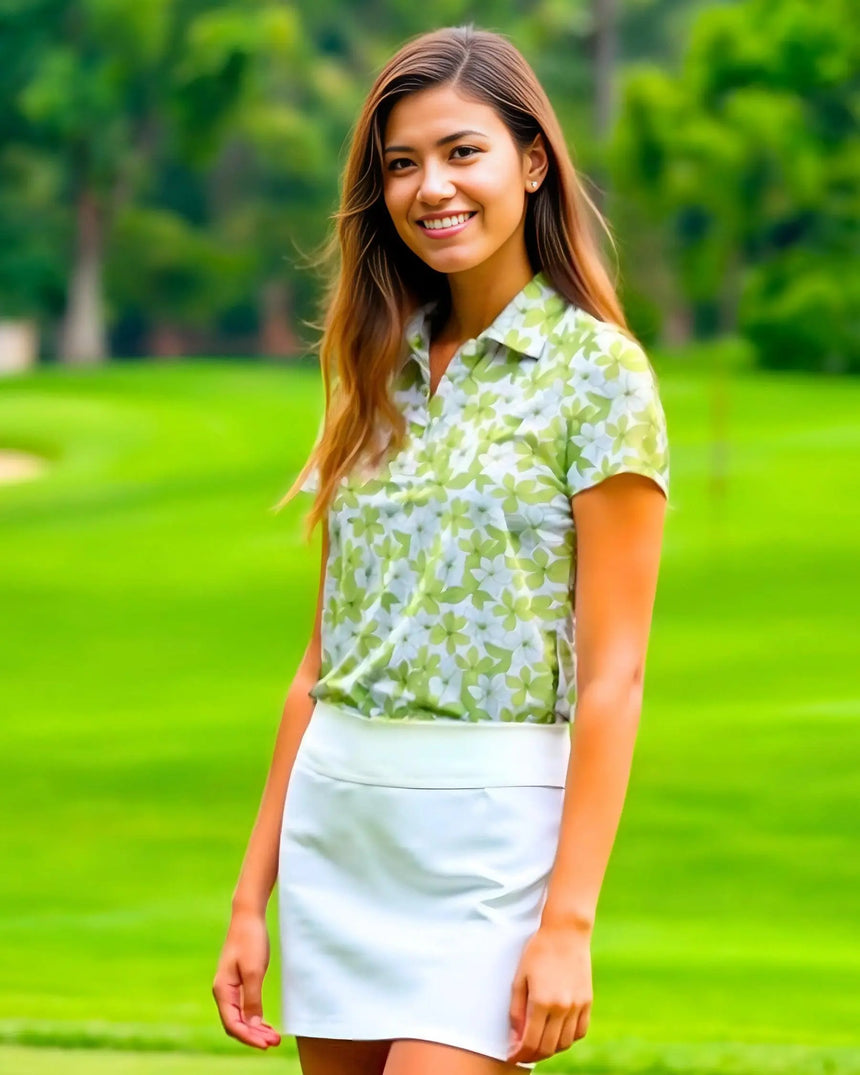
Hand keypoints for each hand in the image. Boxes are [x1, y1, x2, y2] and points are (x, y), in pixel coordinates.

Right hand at [212, 907, 281, 1049]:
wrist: (248, 917)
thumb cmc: (250, 940)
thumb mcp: (254, 970)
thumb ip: (252, 999)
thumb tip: (253, 1026)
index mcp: (222, 990)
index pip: (233, 1024)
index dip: (249, 1037)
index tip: (266, 1044)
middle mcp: (223, 992)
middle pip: (235, 1024)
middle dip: (254, 1037)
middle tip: (274, 1042)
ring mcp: (230, 988)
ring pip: (240, 1018)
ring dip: (255, 1030)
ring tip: (274, 1038)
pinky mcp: (238, 983)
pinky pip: (244, 1009)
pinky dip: (255, 1019)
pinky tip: (266, 1025)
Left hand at [506, 924, 591, 1064]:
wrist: (565, 932)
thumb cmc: (538, 951)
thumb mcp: (520, 977)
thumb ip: (516, 1010)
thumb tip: (515, 1039)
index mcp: (541, 1001)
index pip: (530, 1042)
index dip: (519, 1054)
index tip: (511, 1056)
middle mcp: (562, 1007)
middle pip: (548, 1047)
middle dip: (532, 1055)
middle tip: (522, 1052)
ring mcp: (577, 1005)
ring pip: (565, 1043)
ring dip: (551, 1049)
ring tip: (539, 1042)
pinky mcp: (587, 1001)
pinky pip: (580, 1032)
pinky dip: (568, 1038)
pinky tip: (558, 1033)